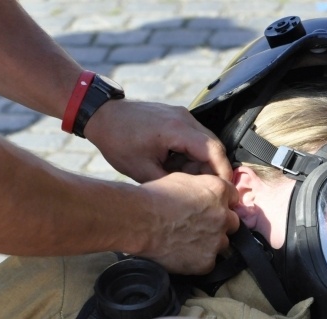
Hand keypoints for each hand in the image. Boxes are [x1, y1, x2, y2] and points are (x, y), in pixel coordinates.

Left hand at [84, 99, 231, 182]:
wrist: (102, 115)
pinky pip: (195, 138)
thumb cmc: (117, 140)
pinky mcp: (178, 117)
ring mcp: (182, 115)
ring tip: (182, 178)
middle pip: (214, 147)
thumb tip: (192, 196)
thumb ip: (172, 183)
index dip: (223, 173)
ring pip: (206, 144)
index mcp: (177, 129)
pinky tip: (176, 166)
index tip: (224, 191)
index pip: (214, 151)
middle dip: (212, 170)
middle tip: (202, 189)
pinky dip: (192, 154)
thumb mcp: (142, 171)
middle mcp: (185, 118)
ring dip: (201, 163)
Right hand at [136, 172, 239, 273]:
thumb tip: (205, 195)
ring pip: (222, 243)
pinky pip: (209, 261)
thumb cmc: (153, 197)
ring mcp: (217, 241)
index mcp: (218, 192)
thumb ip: (202, 188)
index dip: (221, 203)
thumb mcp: (181, 180)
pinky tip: (182, 253)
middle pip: (232, 222)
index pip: (233, 197)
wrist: (138, 222)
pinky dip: (198, 259)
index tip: (211, 207)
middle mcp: (224, 216)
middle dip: (219, 223)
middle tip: (199, 226)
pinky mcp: (207, 261)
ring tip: (188, 241)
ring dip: (211, 242)